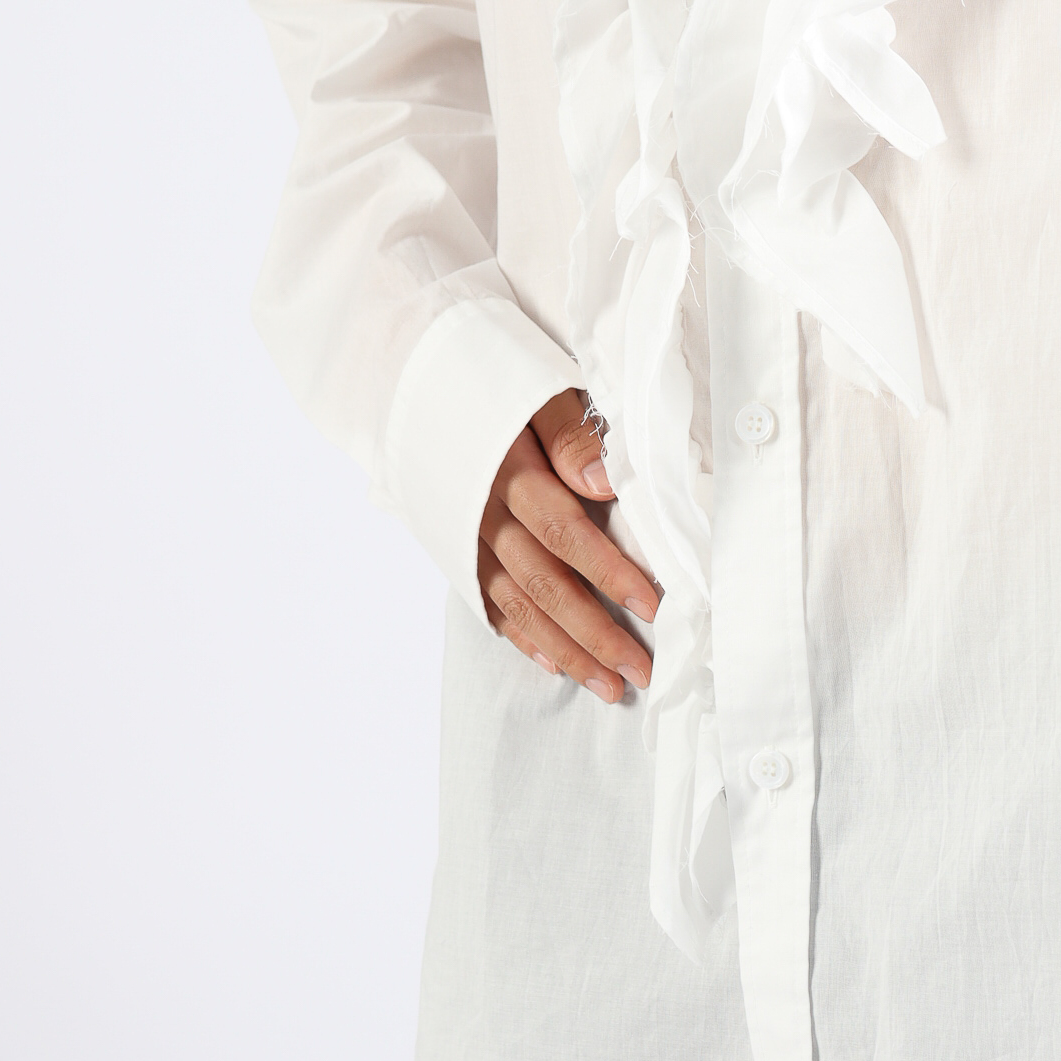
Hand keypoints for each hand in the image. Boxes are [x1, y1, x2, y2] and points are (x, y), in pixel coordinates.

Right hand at [478, 389, 659, 702]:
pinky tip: (553, 663)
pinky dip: (522, 636)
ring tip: (610, 686)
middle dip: (595, 633)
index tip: (652, 606)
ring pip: (519, 604)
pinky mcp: (455, 548)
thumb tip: (604, 483)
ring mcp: (464, 537)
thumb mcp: (535, 384)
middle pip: (544, 583)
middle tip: (641, 671)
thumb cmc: (488, 374)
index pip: (563, 531)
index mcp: (505, 472)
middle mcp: (482, 514)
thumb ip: (570, 432)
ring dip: (567, 650)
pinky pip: (488, 602)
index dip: (608, 571)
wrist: (408, 375)